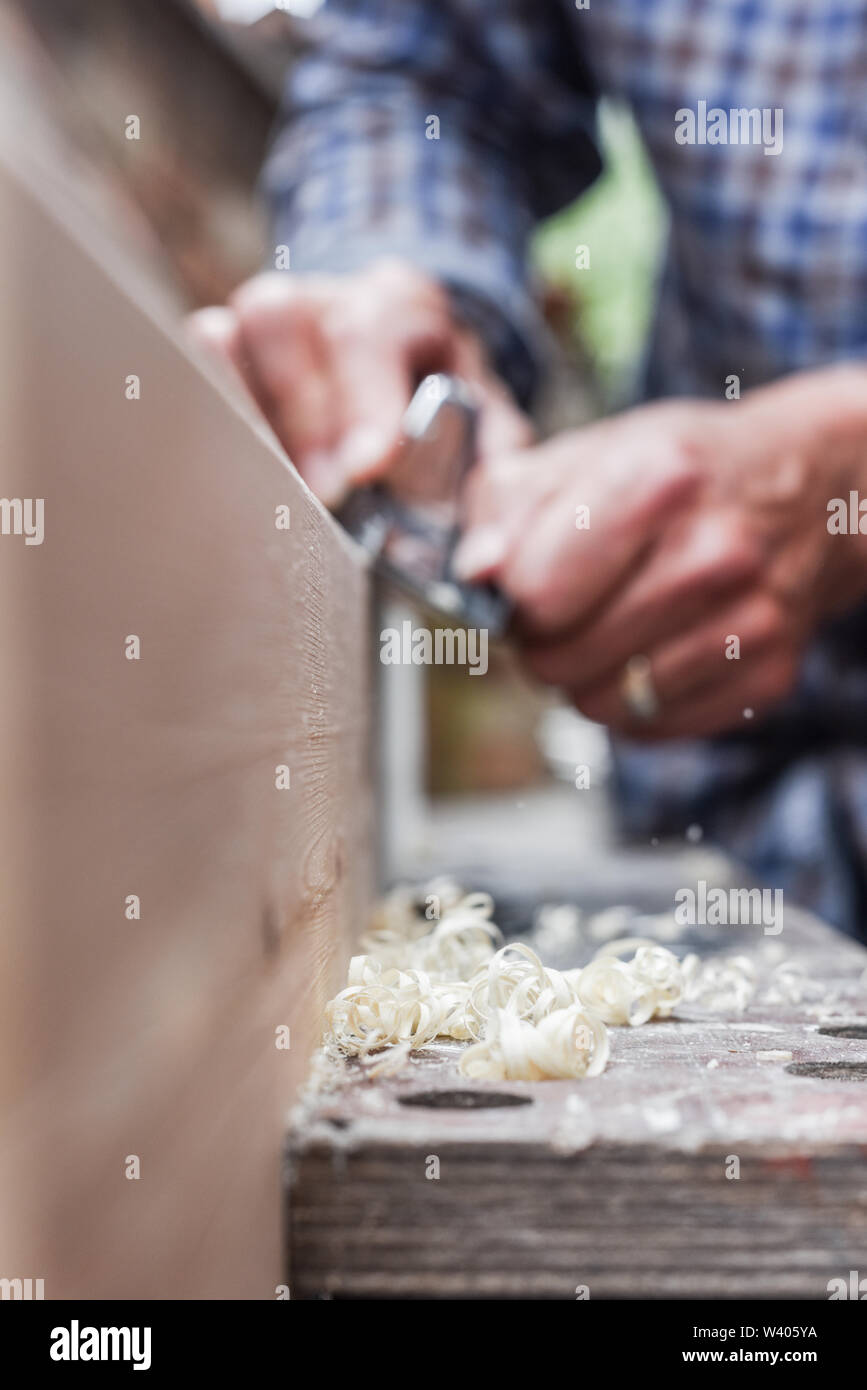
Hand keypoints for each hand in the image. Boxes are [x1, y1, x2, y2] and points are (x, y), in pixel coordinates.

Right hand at [186, 259, 531, 505]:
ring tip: (275, 490)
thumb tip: (480, 566)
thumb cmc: (446, 410)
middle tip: (324, 497)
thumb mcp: (488, 433)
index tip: (365, 472)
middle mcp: (322, 296)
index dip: (362, 401)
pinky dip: (210, 417)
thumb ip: (493, 490)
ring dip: (245, 417)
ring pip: (221, 334)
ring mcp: (261, 320)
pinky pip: (193, 366)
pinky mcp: (221, 349)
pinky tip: (237, 475)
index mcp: (399, 304)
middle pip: (281, 322)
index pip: (367, 331)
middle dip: (300, 419)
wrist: (406, 366)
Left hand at [454, 367, 866, 739]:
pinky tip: (652, 650)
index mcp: (658, 480)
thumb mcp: (588, 450)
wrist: (809, 487)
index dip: (513, 598)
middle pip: (560, 660)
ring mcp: (749, 622)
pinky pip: (652, 728)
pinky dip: (635, 702)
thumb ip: (509, 505)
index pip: (534, 593)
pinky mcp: (768, 676)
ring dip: (586, 677)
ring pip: (601, 706)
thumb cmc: (680, 469)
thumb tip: (474, 574)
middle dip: (542, 643)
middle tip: (565, 610)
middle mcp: (713, 555)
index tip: (528, 583)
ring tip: (610, 627)